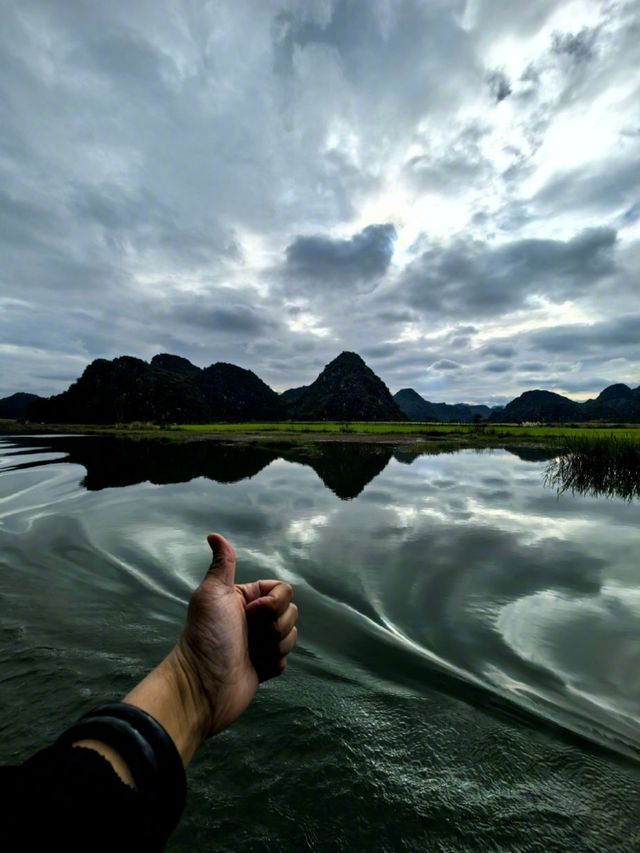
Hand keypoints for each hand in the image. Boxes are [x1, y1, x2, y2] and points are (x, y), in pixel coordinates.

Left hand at [172, 533, 297, 740]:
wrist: (204, 686)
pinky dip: (273, 663)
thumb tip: (213, 534)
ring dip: (274, 645)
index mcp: (245, 598)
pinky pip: (286, 658)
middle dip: (275, 624)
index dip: (273, 601)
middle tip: (251, 634)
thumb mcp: (212, 594)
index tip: (252, 611)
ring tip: (251, 653)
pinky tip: (256, 668)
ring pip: (291, 635)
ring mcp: (261, 643)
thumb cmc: (208, 636)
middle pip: (290, 611)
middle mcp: (255, 618)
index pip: (282, 589)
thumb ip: (223, 565)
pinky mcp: (265, 666)